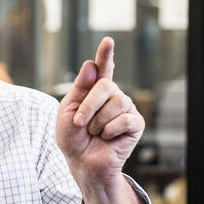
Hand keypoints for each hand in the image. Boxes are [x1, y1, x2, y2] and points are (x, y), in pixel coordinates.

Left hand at [56, 37, 143, 187]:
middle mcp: (113, 95)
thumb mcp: (68, 111)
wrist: (82, 163)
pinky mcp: (136, 124)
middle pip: (106, 85)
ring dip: (98, 122)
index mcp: (95, 90)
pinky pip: (125, 119)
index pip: (102, 68)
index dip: (105, 54)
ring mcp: (126, 108)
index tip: (108, 40)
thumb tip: (91, 64)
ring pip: (117, 102)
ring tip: (95, 133)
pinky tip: (108, 138)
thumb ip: (79, 88)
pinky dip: (110, 130)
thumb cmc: (73, 138)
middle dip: (88, 106)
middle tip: (79, 123)